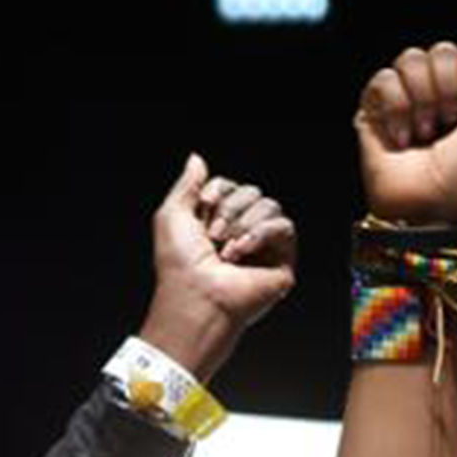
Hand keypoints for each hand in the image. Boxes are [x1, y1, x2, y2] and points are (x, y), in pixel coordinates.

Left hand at [139, 154, 296, 380]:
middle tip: (213, 235)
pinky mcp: (282, 259)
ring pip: (269, 205)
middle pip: (251, 192)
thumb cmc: (179, 266)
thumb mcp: (171, 214)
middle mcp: (241, 231)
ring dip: (244, 222)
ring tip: (229, 248)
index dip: (217, 192)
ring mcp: (263, 246)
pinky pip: (284, 226)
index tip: (202, 210)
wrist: (197, 297)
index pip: (229, 186)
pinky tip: (244, 251)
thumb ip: (186, 184)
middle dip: (230, 208)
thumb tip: (197, 159)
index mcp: (216, 221)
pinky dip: (262, 233)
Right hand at [357, 31, 456, 224]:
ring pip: (411, 58)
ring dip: (424, 101)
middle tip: (451, 124)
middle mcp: (439, 87)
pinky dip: (397, 110)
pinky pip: (384, 78)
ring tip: (427, 132)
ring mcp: (406, 94)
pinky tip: (404, 138)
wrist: (431, 207)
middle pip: (442, 51)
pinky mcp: (374, 105)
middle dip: (451, 92)